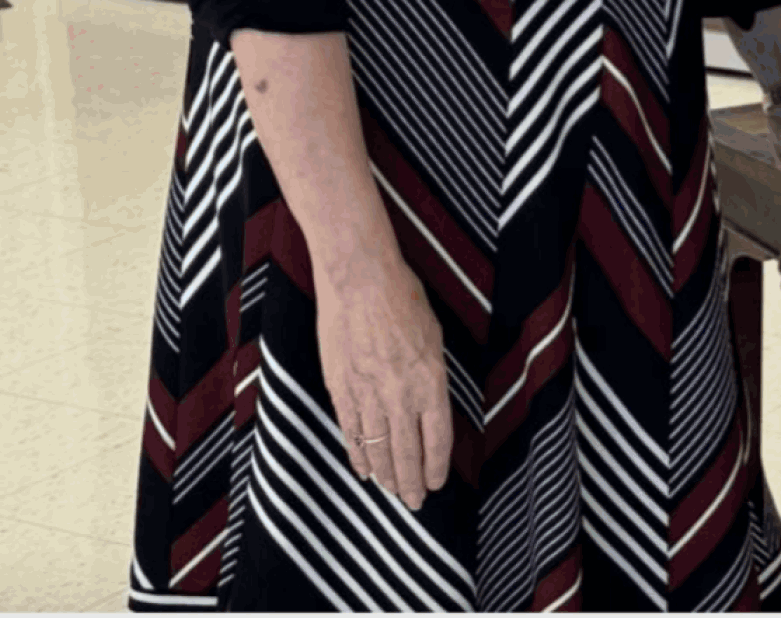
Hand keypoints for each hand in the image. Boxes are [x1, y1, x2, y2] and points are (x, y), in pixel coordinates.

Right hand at [318, 250, 452, 507]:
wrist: (360, 280)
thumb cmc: (404, 299)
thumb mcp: (433, 336)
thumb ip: (431, 376)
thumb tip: (428, 406)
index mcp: (430, 379)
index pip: (437, 436)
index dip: (436, 465)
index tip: (436, 483)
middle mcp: (399, 393)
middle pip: (407, 451)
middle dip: (411, 482)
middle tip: (416, 503)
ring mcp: (367, 393)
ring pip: (378, 448)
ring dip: (386, 475)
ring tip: (392, 493)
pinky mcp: (340, 388)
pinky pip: (352, 432)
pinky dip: (358, 455)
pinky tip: (364, 471)